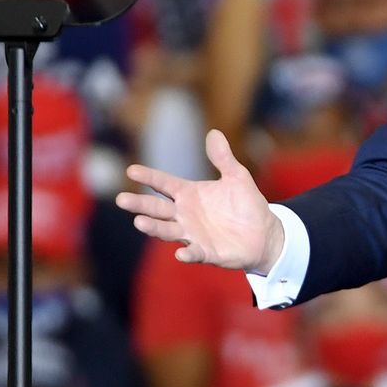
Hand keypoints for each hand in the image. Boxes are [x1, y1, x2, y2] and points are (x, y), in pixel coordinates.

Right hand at [117, 130, 285, 273]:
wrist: (263, 233)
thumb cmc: (246, 203)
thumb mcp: (236, 176)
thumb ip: (223, 158)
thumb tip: (214, 133)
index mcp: (188, 194)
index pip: (163, 184)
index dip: (148, 177)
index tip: (131, 170)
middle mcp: (184, 214)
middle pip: (157, 208)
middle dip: (140, 204)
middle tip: (122, 199)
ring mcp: (193, 234)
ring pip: (167, 230)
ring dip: (154, 227)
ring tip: (140, 222)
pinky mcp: (206, 252)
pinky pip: (194, 253)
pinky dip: (187, 253)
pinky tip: (180, 253)